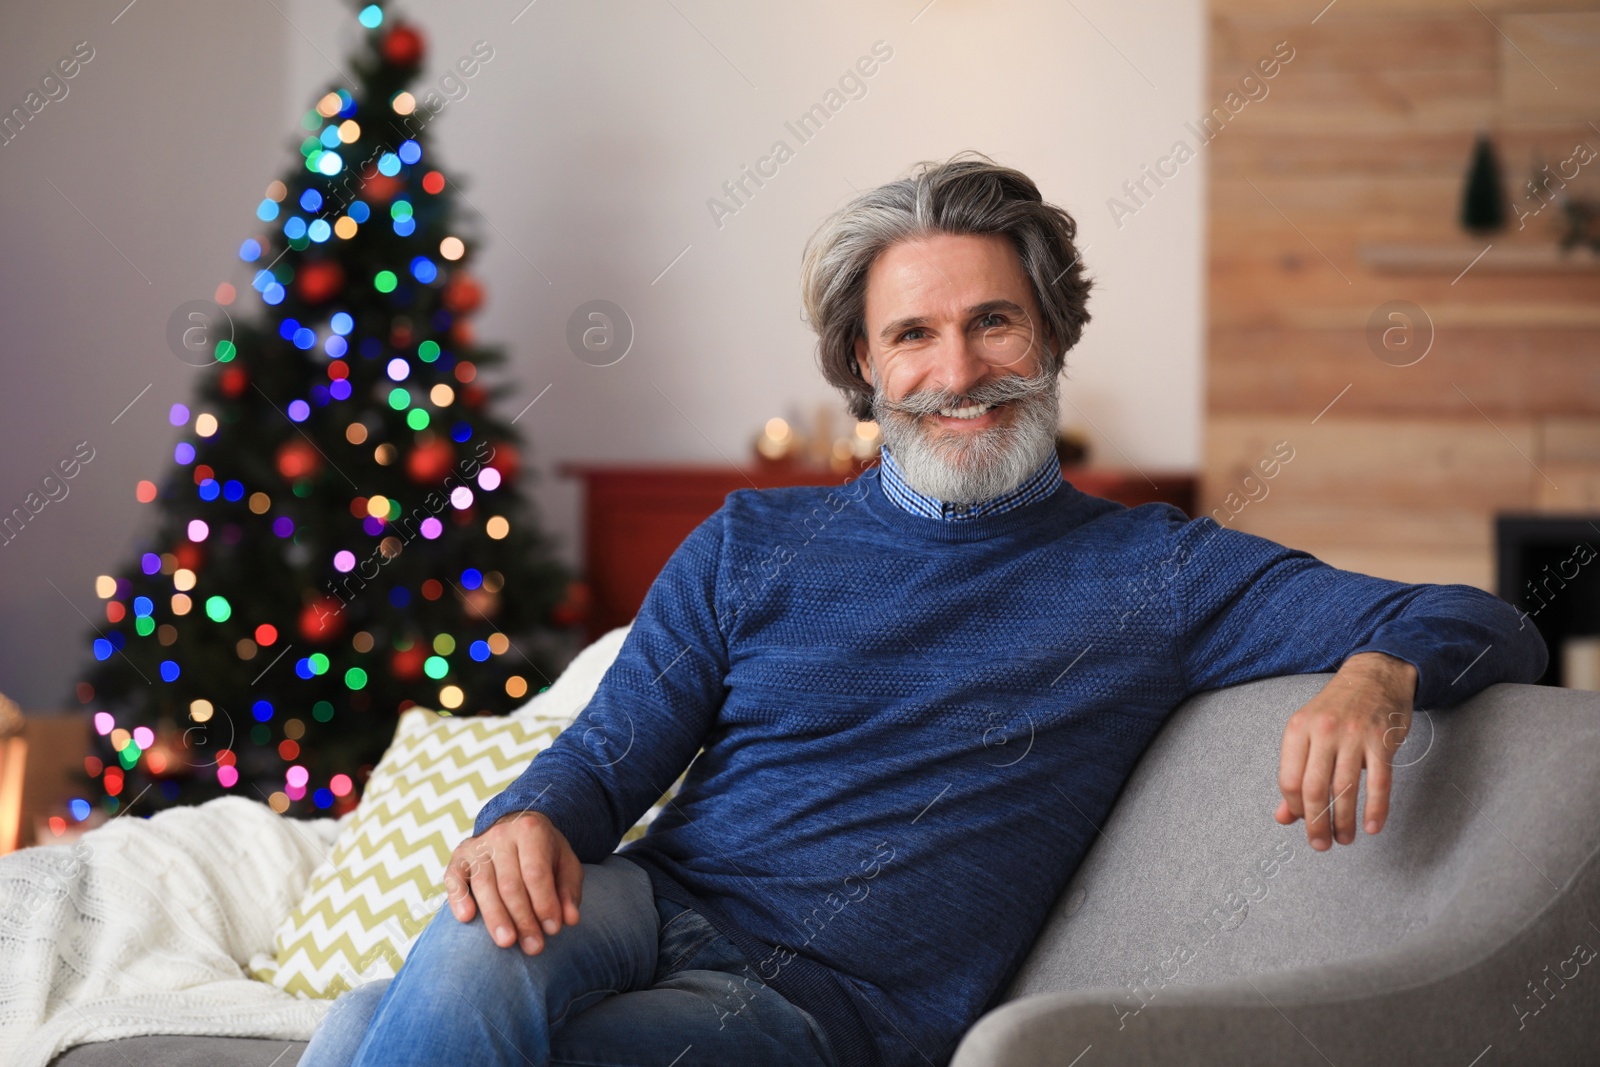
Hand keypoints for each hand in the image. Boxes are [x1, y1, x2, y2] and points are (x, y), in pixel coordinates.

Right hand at [442, 810, 583, 954]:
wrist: (516, 827)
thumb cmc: (545, 853)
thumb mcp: (566, 864)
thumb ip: (569, 891)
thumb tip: (570, 920)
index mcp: (532, 830)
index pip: (536, 872)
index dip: (544, 903)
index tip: (553, 929)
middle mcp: (502, 834)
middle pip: (510, 883)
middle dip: (523, 918)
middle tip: (534, 947)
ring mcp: (477, 845)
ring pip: (483, 884)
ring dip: (495, 917)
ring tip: (507, 942)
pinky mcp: (459, 857)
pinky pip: (454, 878)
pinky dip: (458, 898)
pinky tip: (466, 918)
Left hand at [1275, 652, 1417, 850]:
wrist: (1374, 674)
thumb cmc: (1337, 708)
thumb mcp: (1308, 732)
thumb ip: (1296, 774)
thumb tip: (1283, 816)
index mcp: (1298, 729)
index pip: (1288, 779)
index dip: (1296, 807)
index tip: (1304, 821)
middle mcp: (1323, 731)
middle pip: (1314, 789)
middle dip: (1317, 824)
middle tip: (1322, 844)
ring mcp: (1354, 736)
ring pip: (1345, 790)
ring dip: (1343, 822)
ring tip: (1344, 839)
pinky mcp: (1382, 742)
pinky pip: (1379, 783)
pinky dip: (1376, 810)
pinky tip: (1372, 827)